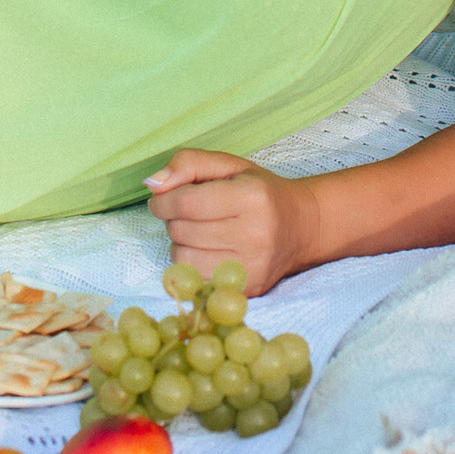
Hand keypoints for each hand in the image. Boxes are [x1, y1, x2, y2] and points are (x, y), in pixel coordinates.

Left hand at [144, 149, 318, 296]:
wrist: (302, 227)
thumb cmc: (260, 191)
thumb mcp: (229, 165)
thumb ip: (188, 163)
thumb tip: (153, 184)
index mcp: (251, 197)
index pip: (186, 203)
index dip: (163, 201)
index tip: (161, 199)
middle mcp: (255, 235)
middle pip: (182, 232)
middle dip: (173, 220)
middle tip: (188, 214)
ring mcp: (253, 267)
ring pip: (184, 259)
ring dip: (180, 245)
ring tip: (198, 234)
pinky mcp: (249, 290)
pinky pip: (196, 281)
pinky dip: (192, 266)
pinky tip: (206, 253)